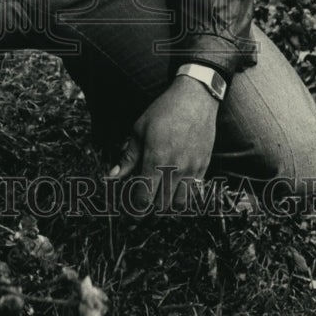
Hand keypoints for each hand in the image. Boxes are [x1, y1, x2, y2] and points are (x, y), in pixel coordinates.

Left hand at [109, 76, 219, 214]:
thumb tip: (112, 176)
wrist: (195, 99)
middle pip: (161, 207)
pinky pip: (194, 194)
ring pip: (179, 205)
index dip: (133, 212)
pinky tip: (173, 194)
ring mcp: (192, 170)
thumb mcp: (139, 130)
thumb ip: (128, 158)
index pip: (143, 199)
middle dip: (148, 214)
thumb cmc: (163, 111)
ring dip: (166, 209)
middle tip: (139, 213)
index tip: (127, 215)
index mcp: (155, 160)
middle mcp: (175, 169)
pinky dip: (183, 199)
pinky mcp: (203, 167)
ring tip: (156, 205)